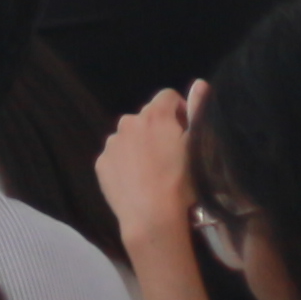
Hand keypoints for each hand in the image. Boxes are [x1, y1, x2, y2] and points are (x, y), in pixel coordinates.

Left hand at [98, 89, 199, 262]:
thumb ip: (197, 111)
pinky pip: (116, 156)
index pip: (168, 96)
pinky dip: (126, 162)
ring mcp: (112, 143)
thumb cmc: (181, 182)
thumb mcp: (197, 146)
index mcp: (154, 116)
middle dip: (159, 130)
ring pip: (129, 136)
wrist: (151, 217)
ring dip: (140, 145)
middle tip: (171, 156)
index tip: (186, 132)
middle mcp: (128, 123)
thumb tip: (199, 83)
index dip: (180, 111)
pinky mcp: (101, 163)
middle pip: (147, 117)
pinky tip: (137, 182)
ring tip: (153, 172)